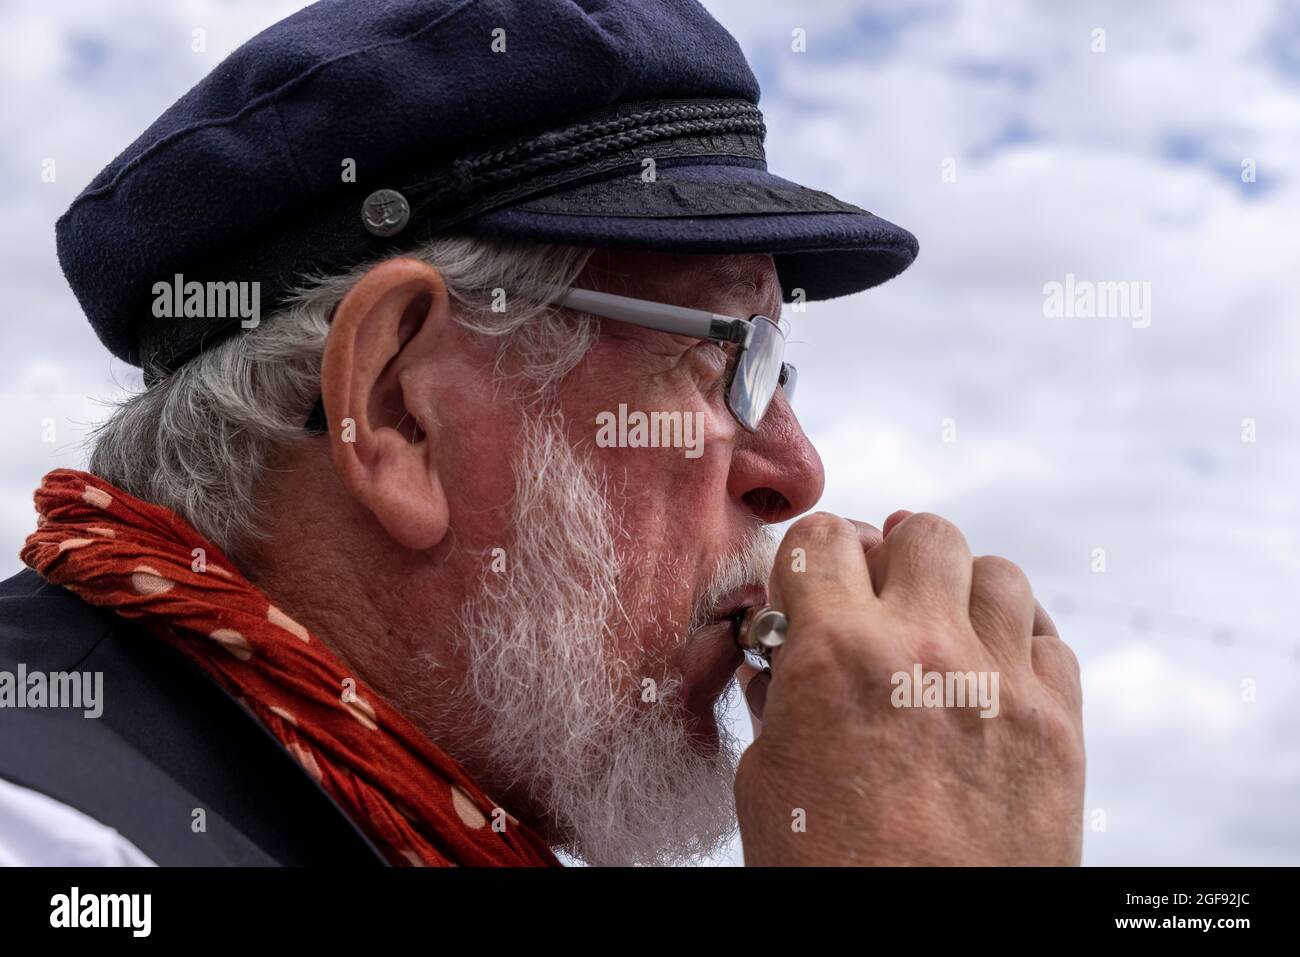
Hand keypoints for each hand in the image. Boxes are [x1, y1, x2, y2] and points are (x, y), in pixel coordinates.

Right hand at [734, 510, 1084, 864]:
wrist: (923, 954)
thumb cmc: (829, 876)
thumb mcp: (768, 783)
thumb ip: (776, 700)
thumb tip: (779, 661)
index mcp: (836, 655)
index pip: (825, 537)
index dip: (813, 555)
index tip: (813, 582)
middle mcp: (924, 649)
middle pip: (924, 532)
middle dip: (894, 555)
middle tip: (881, 597)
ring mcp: (1000, 683)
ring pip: (997, 572)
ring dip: (961, 591)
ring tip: (942, 633)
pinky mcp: (1059, 725)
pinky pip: (1049, 639)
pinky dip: (1018, 642)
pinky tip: (992, 673)